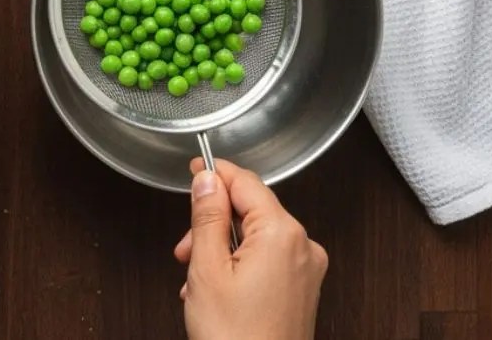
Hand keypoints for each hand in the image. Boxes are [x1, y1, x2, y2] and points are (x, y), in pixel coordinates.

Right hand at [174, 159, 326, 339]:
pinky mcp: (302, 289)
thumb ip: (207, 216)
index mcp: (282, 234)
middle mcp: (303, 247)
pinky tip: (217, 291)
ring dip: (221, 248)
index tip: (195, 169)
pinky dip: (238, 265)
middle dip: (213, 223)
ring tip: (198, 280)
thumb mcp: (207, 269)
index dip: (215, 173)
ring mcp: (306, 270)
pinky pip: (267, 259)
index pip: (246, 182)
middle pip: (251, 210)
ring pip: (256, 236)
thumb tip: (208, 181)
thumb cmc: (235, 338)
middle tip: (184, 249)